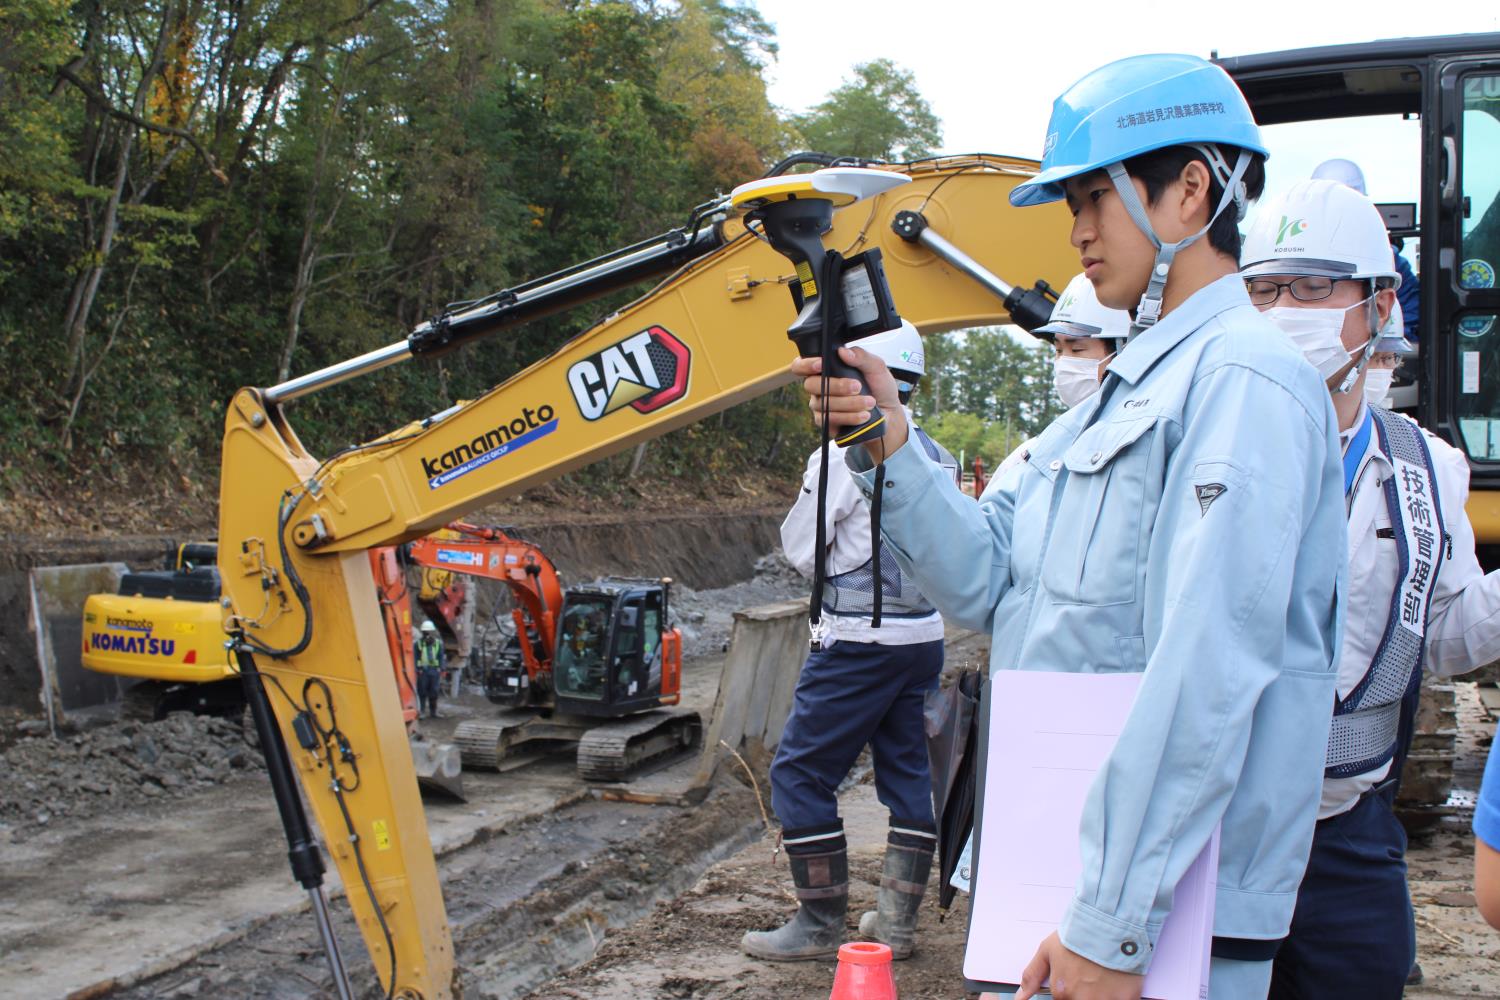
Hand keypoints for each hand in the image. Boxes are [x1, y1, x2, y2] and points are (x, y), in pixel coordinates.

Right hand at [789, 346, 907, 458]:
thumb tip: (843, 352)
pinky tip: (863, 415)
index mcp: (826, 370)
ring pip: (823, 403)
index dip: (806, 364)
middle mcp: (819, 388)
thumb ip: (861, 357)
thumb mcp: (876, 367)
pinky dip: (849, 417)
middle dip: (837, 386)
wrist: (889, 413)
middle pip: (811, 385)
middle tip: (858, 387)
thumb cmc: (879, 388)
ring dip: (849, 403)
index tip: (821, 364)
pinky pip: (830, 420)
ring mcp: (821, 406)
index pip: (801, 366)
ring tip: (869, 402)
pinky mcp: (827, 423)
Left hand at [1016, 933, 1143, 999]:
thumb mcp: (1048, 949)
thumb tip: (1020, 997)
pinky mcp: (1128, 999)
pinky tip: (1117, 980)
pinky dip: (1118, 994)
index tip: (1075, 977)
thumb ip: (1032, 975)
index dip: (1068, 989)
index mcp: (1062, 991)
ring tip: (1103, 977)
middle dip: (1084, 991)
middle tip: (1090, 975)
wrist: (1110, 921)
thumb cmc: (1079, 933)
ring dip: (1101, 993)